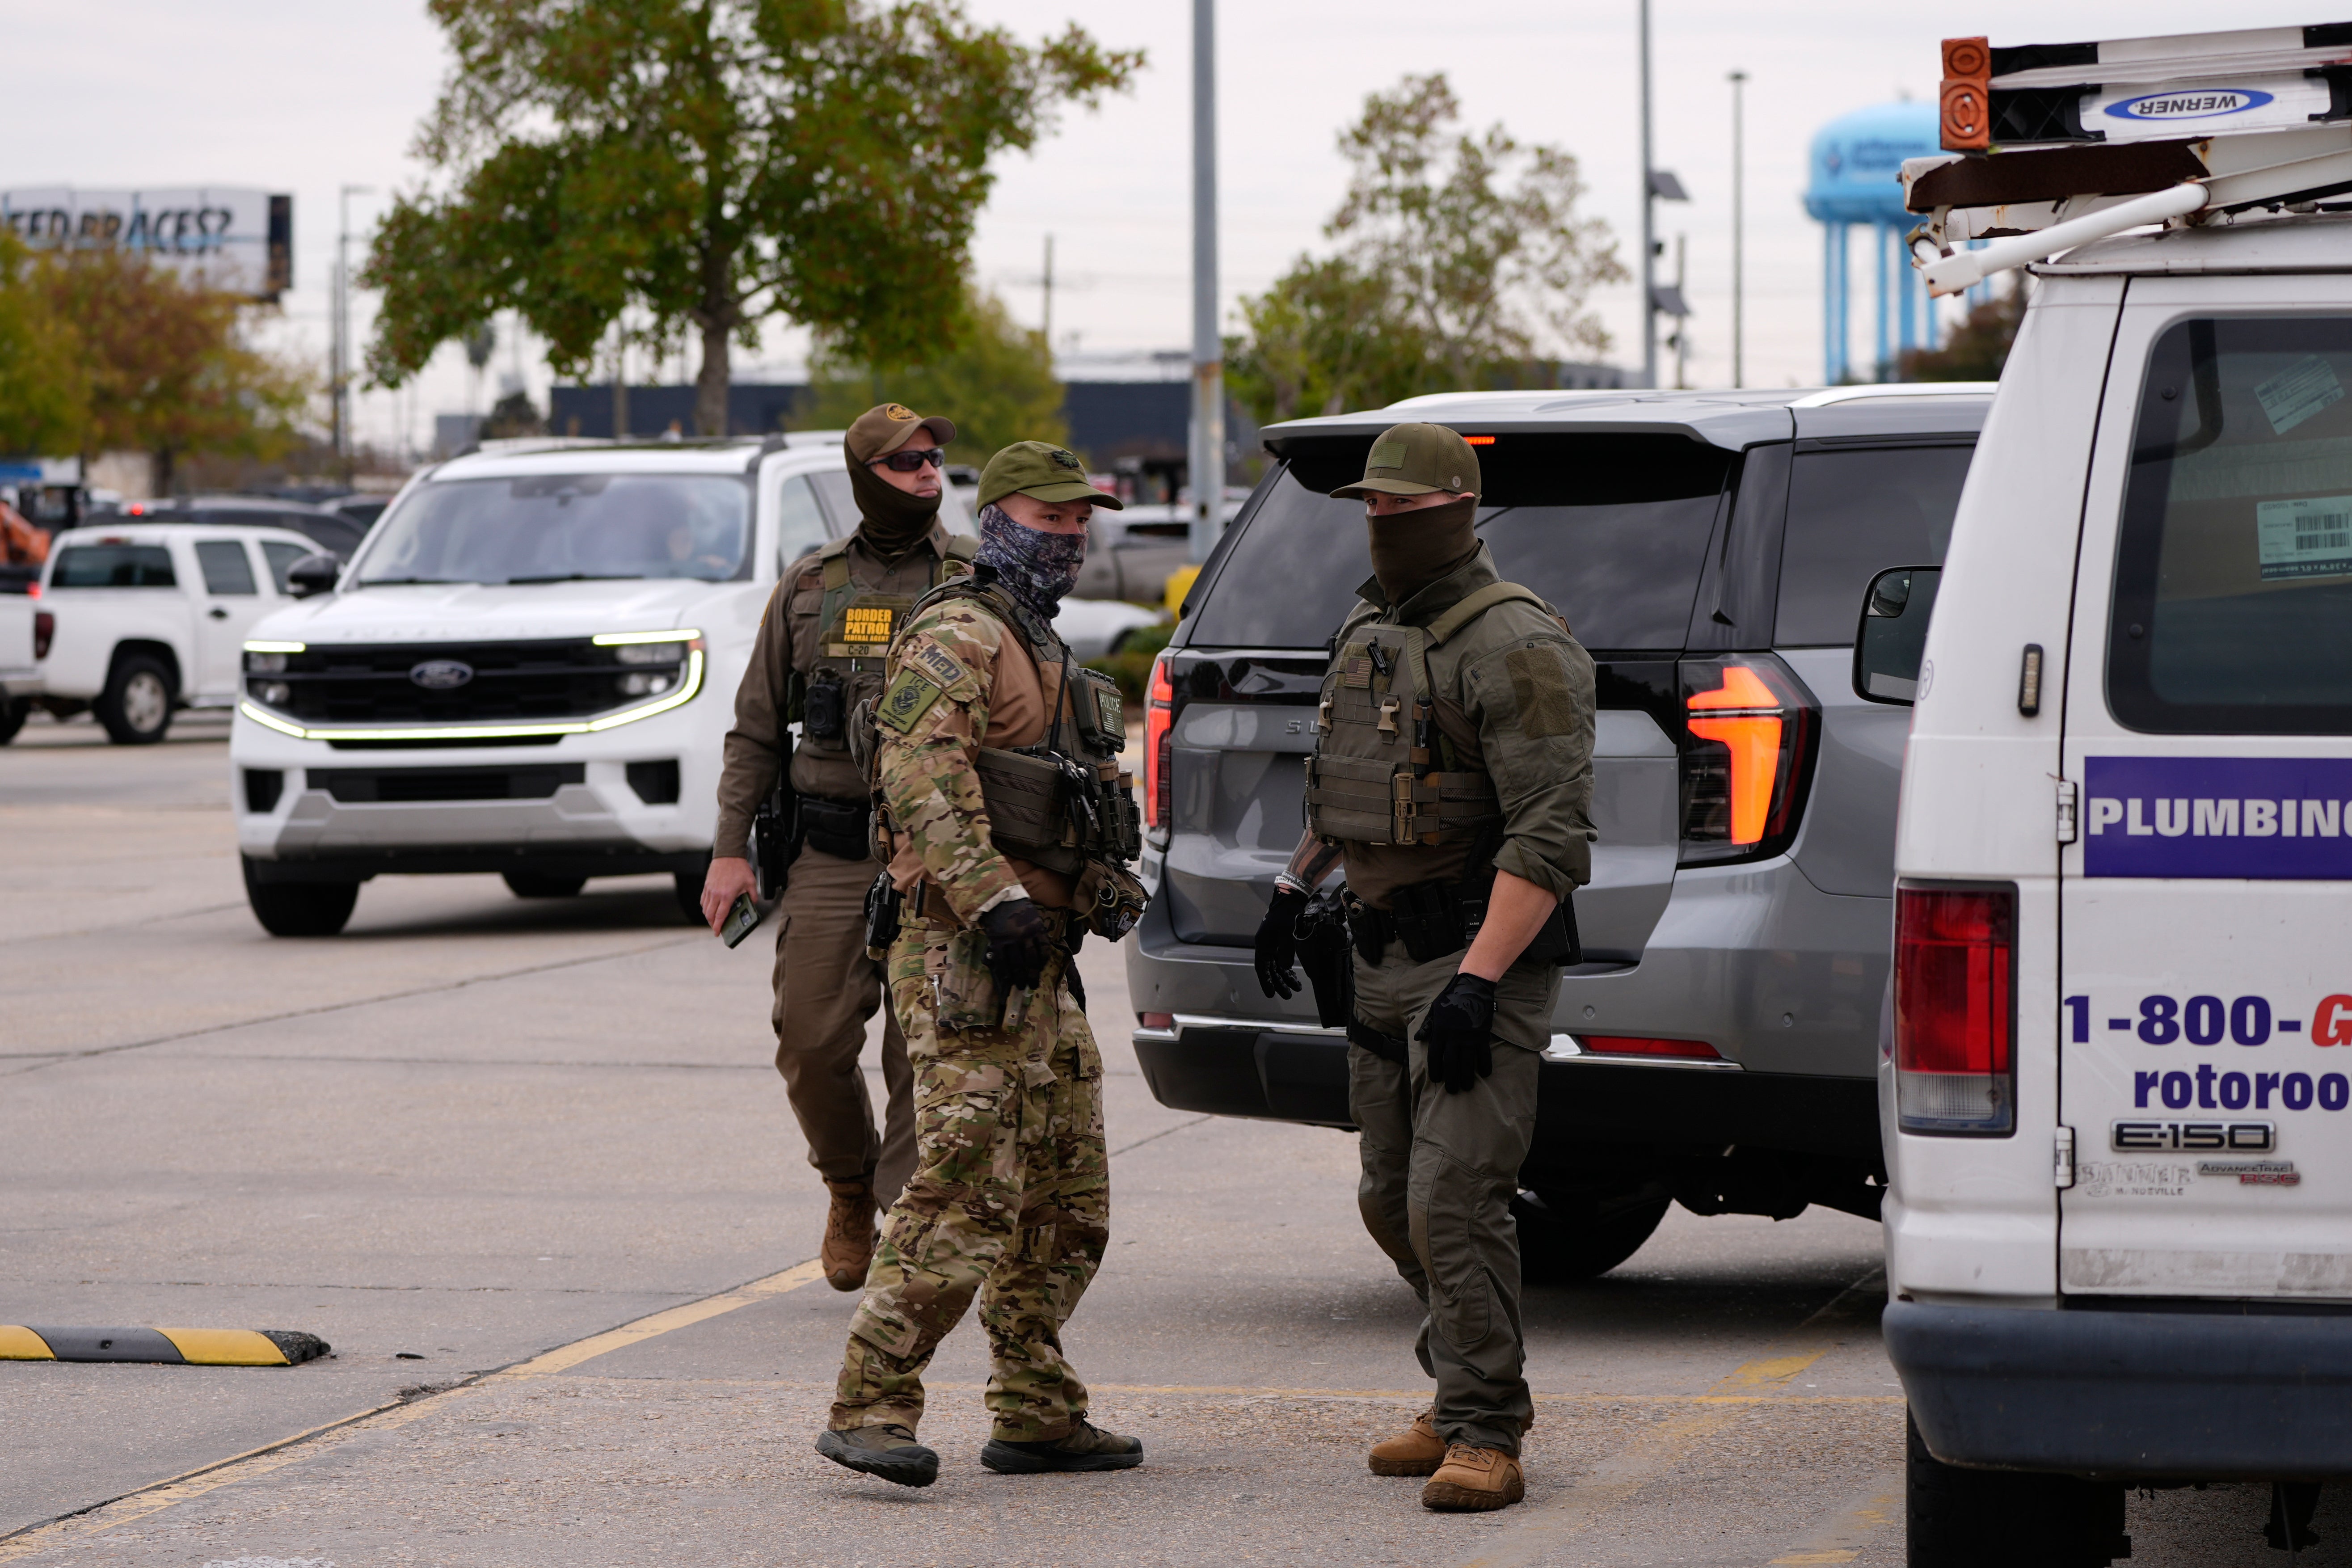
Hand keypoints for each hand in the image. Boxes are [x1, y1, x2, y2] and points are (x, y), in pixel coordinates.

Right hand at [701, 856, 757, 934]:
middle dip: (712, 924)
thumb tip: (753, 904)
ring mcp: (710, 890)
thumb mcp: (751, 883)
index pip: (720, 916)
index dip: (717, 926)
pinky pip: (703, 900)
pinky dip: (705, 907)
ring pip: (705, 908)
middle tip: (716, 927)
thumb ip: (752, 896)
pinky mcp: (706, 886)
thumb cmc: (739, 868)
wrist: (728, 855)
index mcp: (727, 896)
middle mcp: (716, 894)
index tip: (717, 933)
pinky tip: (710, 908)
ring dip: (708, 916)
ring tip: (714, 919)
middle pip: (710, 915)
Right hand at [980, 898, 1053, 990]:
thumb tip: (1038, 952)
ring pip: (1017, 964)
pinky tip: (1008, 979)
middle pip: (1032, 961)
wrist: (998, 898)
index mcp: (1037, 929)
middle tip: (1032, 985)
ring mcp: (1011, 940)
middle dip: (1032, 976)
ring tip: (1020, 986)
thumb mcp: (1033, 917)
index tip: (1041, 971)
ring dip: (1020, 977)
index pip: (1044, 950)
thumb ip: (1036, 933)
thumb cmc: (1017, 908)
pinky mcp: (998, 942)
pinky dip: (1006, 972)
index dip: (1043, 963)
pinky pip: (1003, 961)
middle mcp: (1026, 936)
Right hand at [1253, 886, 1309, 999]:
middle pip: (1270, 970)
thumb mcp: (1286, 932)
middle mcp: (1266, 946)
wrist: (1292, 900)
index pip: (1261, 968)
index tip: (1271, 994)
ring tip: (1297, 988)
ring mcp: (1274, 945)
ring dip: (1286, 978)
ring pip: (1278, 967)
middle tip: (1289, 995)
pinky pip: (1283, 961)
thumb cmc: (1287, 915)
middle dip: (1279, 983)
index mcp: (1263, 944)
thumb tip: (1286, 966)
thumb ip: (1286, 949)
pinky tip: (1296, 977)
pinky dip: (1289, 969)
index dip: (1265, 981)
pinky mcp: (1282, 943)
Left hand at [1418, 972, 1497, 1093]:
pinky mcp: (1482, 1035)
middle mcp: (1453, 1037)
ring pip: (1467, 1062)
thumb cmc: (1451, 997)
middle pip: (1451, 1064)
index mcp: (1440, 1031)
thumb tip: (1418, 1038)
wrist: (1472, 987)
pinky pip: (1484, 1054)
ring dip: (1467, 1077)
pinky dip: (1485, 1065)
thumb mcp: (1435, 1009)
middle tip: (1452, 1091)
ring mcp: (1469, 1037)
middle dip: (1451, 1079)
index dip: (1435, 1070)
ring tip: (1467, 1087)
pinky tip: (1485, 1074)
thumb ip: (1427, 1026)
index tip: (1436, 1080)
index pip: (1435, 1056)